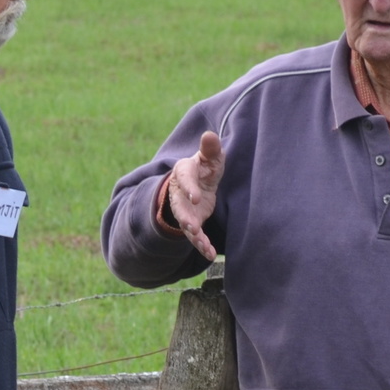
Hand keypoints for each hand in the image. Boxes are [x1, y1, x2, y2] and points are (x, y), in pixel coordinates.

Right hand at [160, 130, 225, 262]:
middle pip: (179, 207)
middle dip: (184, 217)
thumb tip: (209, 135)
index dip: (189, 189)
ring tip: (203, 246)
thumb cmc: (205, 167)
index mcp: (183, 173)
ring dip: (194, 236)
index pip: (184, 180)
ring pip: (186, 224)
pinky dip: (202, 245)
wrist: (197, 182)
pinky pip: (196, 235)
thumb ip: (210, 148)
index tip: (196, 197)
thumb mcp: (209, 157)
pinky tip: (210, 254)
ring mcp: (184, 210)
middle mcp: (179, 194)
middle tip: (191, 227)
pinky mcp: (192, 222)